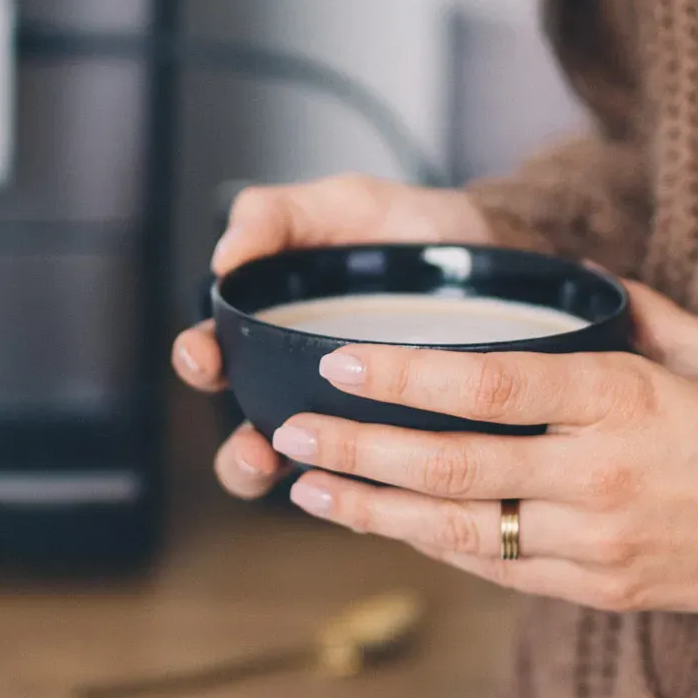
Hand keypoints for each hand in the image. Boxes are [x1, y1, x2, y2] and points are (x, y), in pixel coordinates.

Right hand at [170, 174, 497, 500]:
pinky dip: (358, 493)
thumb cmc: (412, 229)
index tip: (205, 356)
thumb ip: (278, 215)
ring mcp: (351, 423)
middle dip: (238, 453)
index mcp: (275, 327)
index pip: (217, 356)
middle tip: (254, 446)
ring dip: (283, 480)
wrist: (497, 250)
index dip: (199, 361)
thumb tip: (224, 257)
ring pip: (302, 471)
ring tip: (289, 471)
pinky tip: (363, 487)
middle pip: (248, 436)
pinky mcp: (402, 448)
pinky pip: (371, 487)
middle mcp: (302, 385)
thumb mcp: (343, 204)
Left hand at [264, 279, 697, 636]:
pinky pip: (498, 570)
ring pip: (460, 529)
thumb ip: (624, 309)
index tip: (338, 365)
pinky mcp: (603, 591)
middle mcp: (602, 477)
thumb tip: (554, 275)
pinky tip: (386, 525)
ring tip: (309, 488)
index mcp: (625, 400)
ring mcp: (599, 544)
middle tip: (289, 434)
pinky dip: (435, 546)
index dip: (402, 379)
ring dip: (374, 510)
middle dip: (357, 450)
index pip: (488, 389)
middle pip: (451, 466)